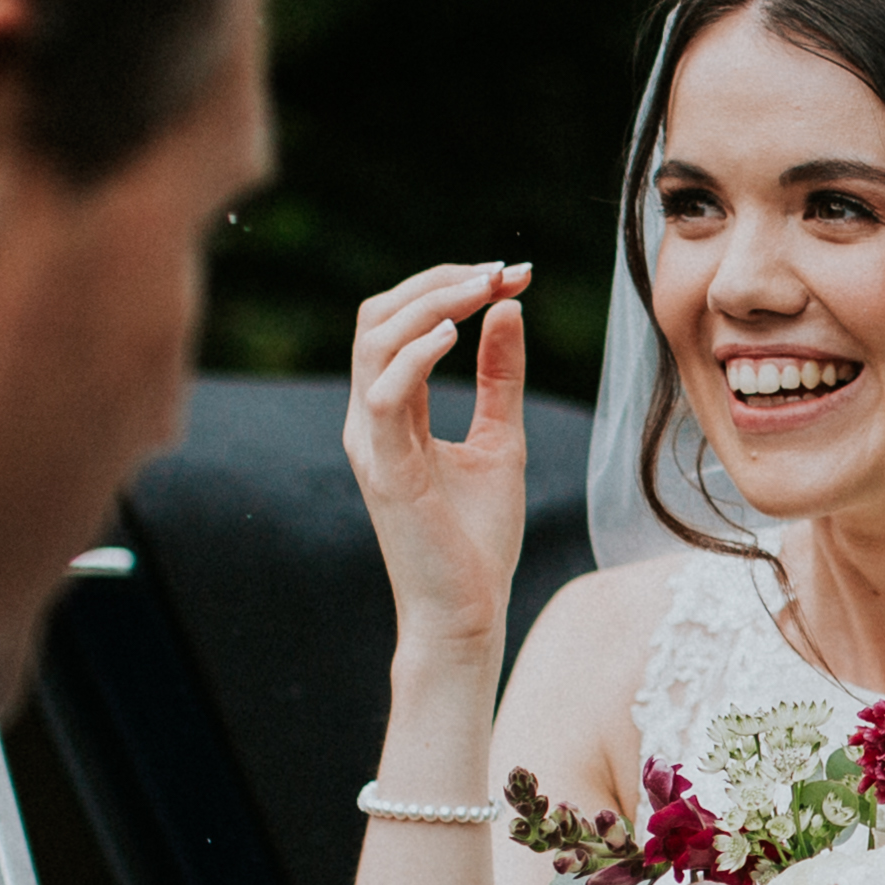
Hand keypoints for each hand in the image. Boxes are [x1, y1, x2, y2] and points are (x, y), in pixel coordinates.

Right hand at [341, 260, 534, 650]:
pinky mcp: (385, 469)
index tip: (514, 273)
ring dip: (432, 304)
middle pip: (378, 317)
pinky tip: (456, 335)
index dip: (451, 285)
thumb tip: (508, 308)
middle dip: (438, 281)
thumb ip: (501, 376)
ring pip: (374, 342)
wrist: (467, 614)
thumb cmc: (477, 539)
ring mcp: (371, 442)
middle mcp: (370, 418)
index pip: (402, 322)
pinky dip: (417, 354)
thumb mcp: (501, 440)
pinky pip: (385, 393)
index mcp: (392, 410)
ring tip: (485, 290)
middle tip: (502, 270)